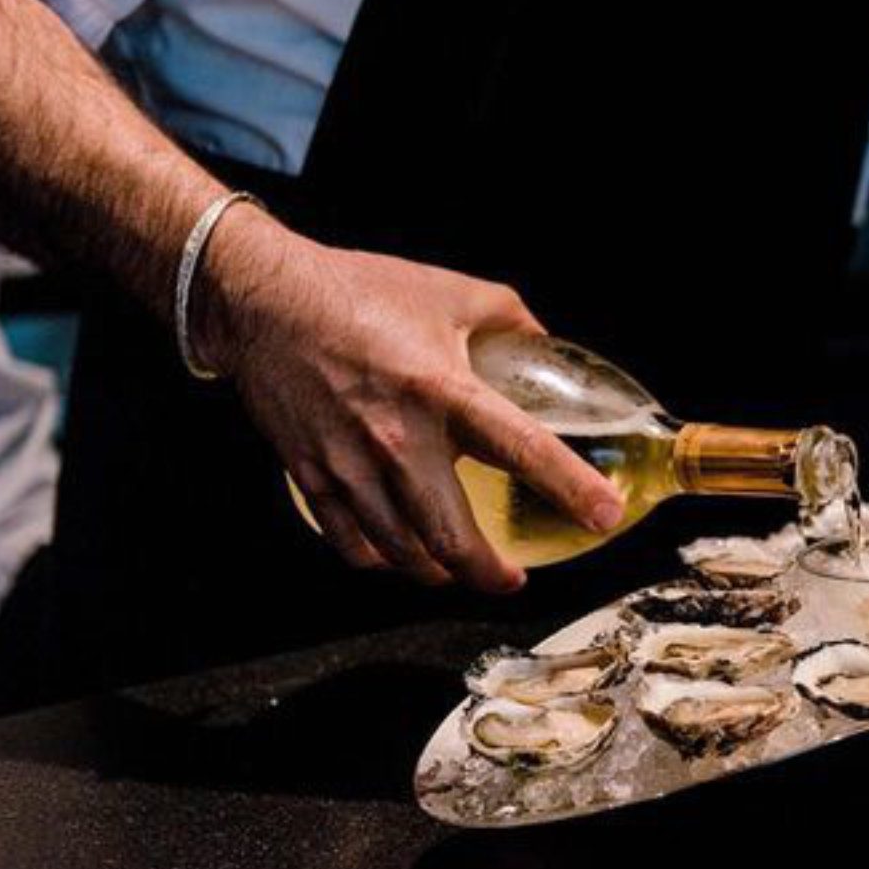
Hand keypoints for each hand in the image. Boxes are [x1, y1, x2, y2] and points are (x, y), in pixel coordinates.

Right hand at [193, 210, 623, 591]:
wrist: (263, 301)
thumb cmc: (357, 290)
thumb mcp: (450, 291)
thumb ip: (509, 317)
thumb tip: (546, 343)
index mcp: (444, 391)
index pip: (523, 450)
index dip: (571, 488)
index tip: (605, 515)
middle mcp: (399, 440)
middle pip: (454, 540)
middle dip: (491, 575)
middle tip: (512, 578)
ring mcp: (351, 467)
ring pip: (404, 554)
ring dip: (440, 573)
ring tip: (461, 569)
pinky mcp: (314, 479)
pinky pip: (354, 545)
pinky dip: (385, 560)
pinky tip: (402, 552)